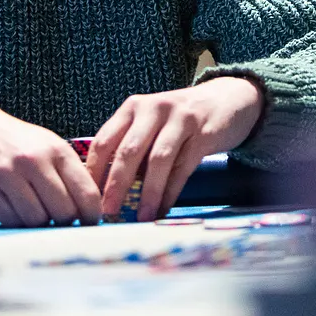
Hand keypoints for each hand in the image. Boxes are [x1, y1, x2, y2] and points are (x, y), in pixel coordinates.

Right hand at [0, 98, 100, 225]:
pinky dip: (19, 223)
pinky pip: (11, 221)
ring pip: (37, 220)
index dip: (92, 215)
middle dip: (65, 223)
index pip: (86, 192)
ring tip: (39, 214)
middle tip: (61, 221)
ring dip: (41, 225)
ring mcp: (8, 175)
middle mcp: (34, 161)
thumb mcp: (49, 146)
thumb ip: (70, 173)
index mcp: (57, 150)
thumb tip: (90, 209)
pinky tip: (19, 212)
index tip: (90, 223)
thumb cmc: (19, 142)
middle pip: (63, 212)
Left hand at [88, 77, 263, 220]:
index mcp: (133, 107)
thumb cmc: (180, 119)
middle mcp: (154, 108)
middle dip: (116, 185)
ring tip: (141, 217)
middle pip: (128, 151)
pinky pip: (183, 168)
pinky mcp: (203, 132)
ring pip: (158, 161)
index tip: (88, 198)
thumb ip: (131, 147)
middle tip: (108, 212)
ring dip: (148, 193)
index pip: (104, 141)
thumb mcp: (151, 123)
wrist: (227, 99)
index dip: (94, 172)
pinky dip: (172, 192)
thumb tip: (108, 191)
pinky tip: (164, 209)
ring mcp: (180, 119)